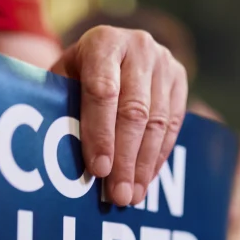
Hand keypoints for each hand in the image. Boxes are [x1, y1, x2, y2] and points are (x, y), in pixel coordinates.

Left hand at [51, 26, 187, 205]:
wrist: (106, 50)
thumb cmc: (72, 74)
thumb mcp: (59, 82)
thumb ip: (60, 108)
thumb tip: (59, 158)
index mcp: (102, 43)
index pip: (103, 92)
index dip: (101, 134)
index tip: (98, 170)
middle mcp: (138, 46)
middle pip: (134, 111)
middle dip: (124, 159)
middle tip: (117, 195)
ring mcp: (163, 61)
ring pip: (157, 121)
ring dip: (143, 165)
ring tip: (131, 196)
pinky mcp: (180, 78)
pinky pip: (173, 124)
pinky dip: (158, 156)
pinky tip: (145, 180)